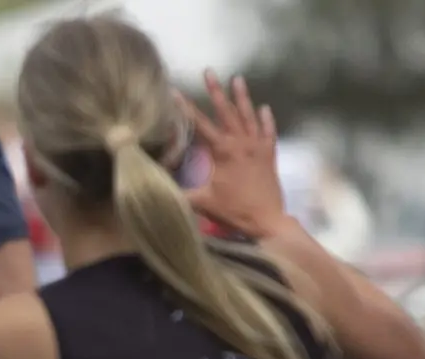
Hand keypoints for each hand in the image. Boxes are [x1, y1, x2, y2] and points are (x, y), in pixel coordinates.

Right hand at [177, 71, 295, 239]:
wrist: (268, 221)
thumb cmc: (234, 211)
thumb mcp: (201, 203)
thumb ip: (178, 194)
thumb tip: (154, 189)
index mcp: (223, 151)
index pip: (201, 124)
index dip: (186, 108)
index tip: (175, 91)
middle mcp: (242, 143)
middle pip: (227, 111)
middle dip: (216, 90)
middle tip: (209, 71)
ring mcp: (259, 147)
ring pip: (249, 116)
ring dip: (243, 97)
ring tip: (238, 79)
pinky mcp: (270, 155)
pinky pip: (268, 132)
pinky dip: (266, 120)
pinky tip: (264, 109)